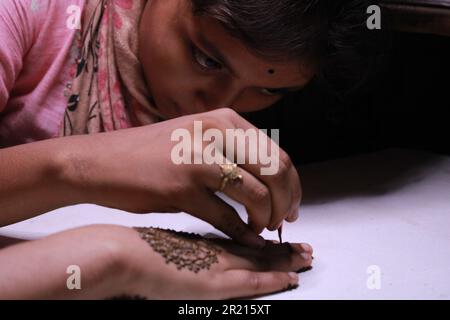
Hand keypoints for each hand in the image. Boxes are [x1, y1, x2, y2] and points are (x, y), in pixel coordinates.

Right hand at [61, 108, 301, 246]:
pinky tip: (245, 239)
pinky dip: (242, 233)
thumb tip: (269, 181)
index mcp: (224, 120)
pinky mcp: (181, 188)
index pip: (277, 154)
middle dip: (286, 203)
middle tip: (283, 221)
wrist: (100, 162)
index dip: (292, 185)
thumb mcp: (198, 136)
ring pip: (257, 195)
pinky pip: (226, 217)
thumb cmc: (149, 153)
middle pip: (275, 172)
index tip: (292, 205)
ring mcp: (198, 159)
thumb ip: (233, 150)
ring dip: (266, 219)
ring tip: (261, 229)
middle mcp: (216, 133)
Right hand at [117, 226, 312, 299]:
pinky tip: (288, 279)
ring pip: (260, 260)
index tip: (280, 237)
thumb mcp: (159, 244)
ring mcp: (214, 264)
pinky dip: (270, 281)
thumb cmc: (131, 247)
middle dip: (283, 248)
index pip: (241, 239)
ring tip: (306, 258)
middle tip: (305, 247)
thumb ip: (179, 246)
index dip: (263, 240)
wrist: (116, 253)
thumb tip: (188, 248)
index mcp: (201, 241)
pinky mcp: (210, 284)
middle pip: (257, 246)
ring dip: (284, 260)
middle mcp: (213, 249)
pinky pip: (249, 283)